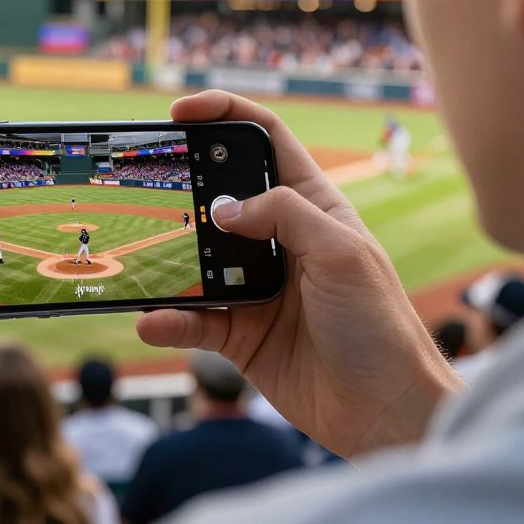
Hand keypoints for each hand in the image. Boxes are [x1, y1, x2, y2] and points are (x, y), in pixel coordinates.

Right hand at [137, 90, 464, 456]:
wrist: (384, 412)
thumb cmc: (379, 324)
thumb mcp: (341, 251)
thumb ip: (283, 214)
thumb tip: (221, 207)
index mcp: (311, 206)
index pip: (265, 140)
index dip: (225, 114)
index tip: (181, 110)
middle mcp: (278, 240)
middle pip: (219, 196)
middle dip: (183, 185)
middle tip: (148, 182)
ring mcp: (253, 286)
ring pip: (195, 259)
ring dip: (167, 259)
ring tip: (139, 257)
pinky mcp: (238, 332)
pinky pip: (191, 319)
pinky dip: (168, 319)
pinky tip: (152, 320)